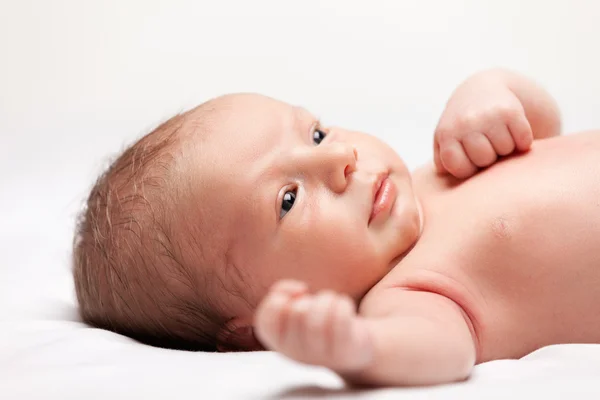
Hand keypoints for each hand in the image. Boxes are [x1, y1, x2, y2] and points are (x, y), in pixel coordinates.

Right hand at [254, 280, 371, 372]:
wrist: (360, 348)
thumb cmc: (324, 322)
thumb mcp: (298, 308)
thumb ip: (283, 294)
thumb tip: (297, 290)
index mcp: (281, 344)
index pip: (265, 321)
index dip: (277, 298)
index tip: (298, 291)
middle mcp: (298, 354)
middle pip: (297, 312)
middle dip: (310, 298)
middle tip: (319, 305)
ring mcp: (322, 356)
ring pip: (317, 316)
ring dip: (327, 299)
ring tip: (333, 303)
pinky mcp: (346, 351)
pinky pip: (340, 318)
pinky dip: (342, 303)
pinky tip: (344, 307)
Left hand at [434, 76, 532, 178]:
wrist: (482, 89)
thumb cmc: (460, 124)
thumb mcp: (444, 139)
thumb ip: (442, 160)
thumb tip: (444, 175)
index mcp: (447, 134)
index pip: (462, 169)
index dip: (469, 168)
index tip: (469, 157)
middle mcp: (466, 122)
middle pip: (485, 159)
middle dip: (487, 157)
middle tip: (485, 144)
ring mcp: (488, 115)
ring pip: (506, 150)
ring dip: (505, 147)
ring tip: (496, 135)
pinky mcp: (511, 110)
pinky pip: (524, 141)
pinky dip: (522, 140)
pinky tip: (512, 131)